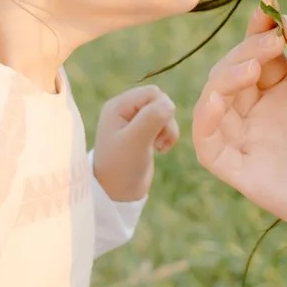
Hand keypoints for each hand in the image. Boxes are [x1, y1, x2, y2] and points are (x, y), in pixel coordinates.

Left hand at [92, 84, 175, 203]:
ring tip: (159, 146)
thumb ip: (152, 118)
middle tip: (158, 141)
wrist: (117, 193)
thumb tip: (169, 103)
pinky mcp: (143, 132)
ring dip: (168, 129)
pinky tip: (160, 149)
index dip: (162, 109)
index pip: (152, 93)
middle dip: (166, 120)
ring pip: (164, 112)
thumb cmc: (121, 166)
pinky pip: (163, 124)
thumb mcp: (135, 141)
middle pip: (160, 101)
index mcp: (118, 106)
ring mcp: (134, 121)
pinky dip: (167, 135)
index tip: (157, 132)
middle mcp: (125, 109)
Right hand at [192, 11, 286, 256]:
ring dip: (224, 77)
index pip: (258, 52)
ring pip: (214, 100)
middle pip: (233, 71)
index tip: (268, 10)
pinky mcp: (241, 169)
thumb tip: (285, 20)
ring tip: (253, 65)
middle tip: (271, 41)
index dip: (258, 30)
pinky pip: (207, 142)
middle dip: (246, 50)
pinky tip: (222, 97)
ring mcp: (250, 140)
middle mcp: (263, 112)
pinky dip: (204, 116)